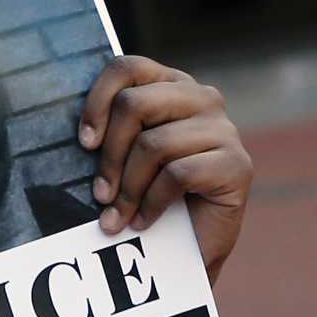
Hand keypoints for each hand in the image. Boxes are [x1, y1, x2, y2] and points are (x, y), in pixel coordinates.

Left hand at [79, 57, 253, 281]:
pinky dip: (152, 203)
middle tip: (99, 193)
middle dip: (109, 155)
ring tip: (116, 217)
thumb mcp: (124, 156)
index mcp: (171, 86)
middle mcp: (202, 99)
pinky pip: (178, 175)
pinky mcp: (237, 165)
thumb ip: (110, 131)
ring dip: (127, 188)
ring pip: (154, 144)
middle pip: (135, 105)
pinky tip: (143, 222)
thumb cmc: (148, 196)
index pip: (128, 68)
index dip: (97, 101)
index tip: (85, 143)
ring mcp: (224, 131)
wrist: (190, 247)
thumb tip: (79, 132)